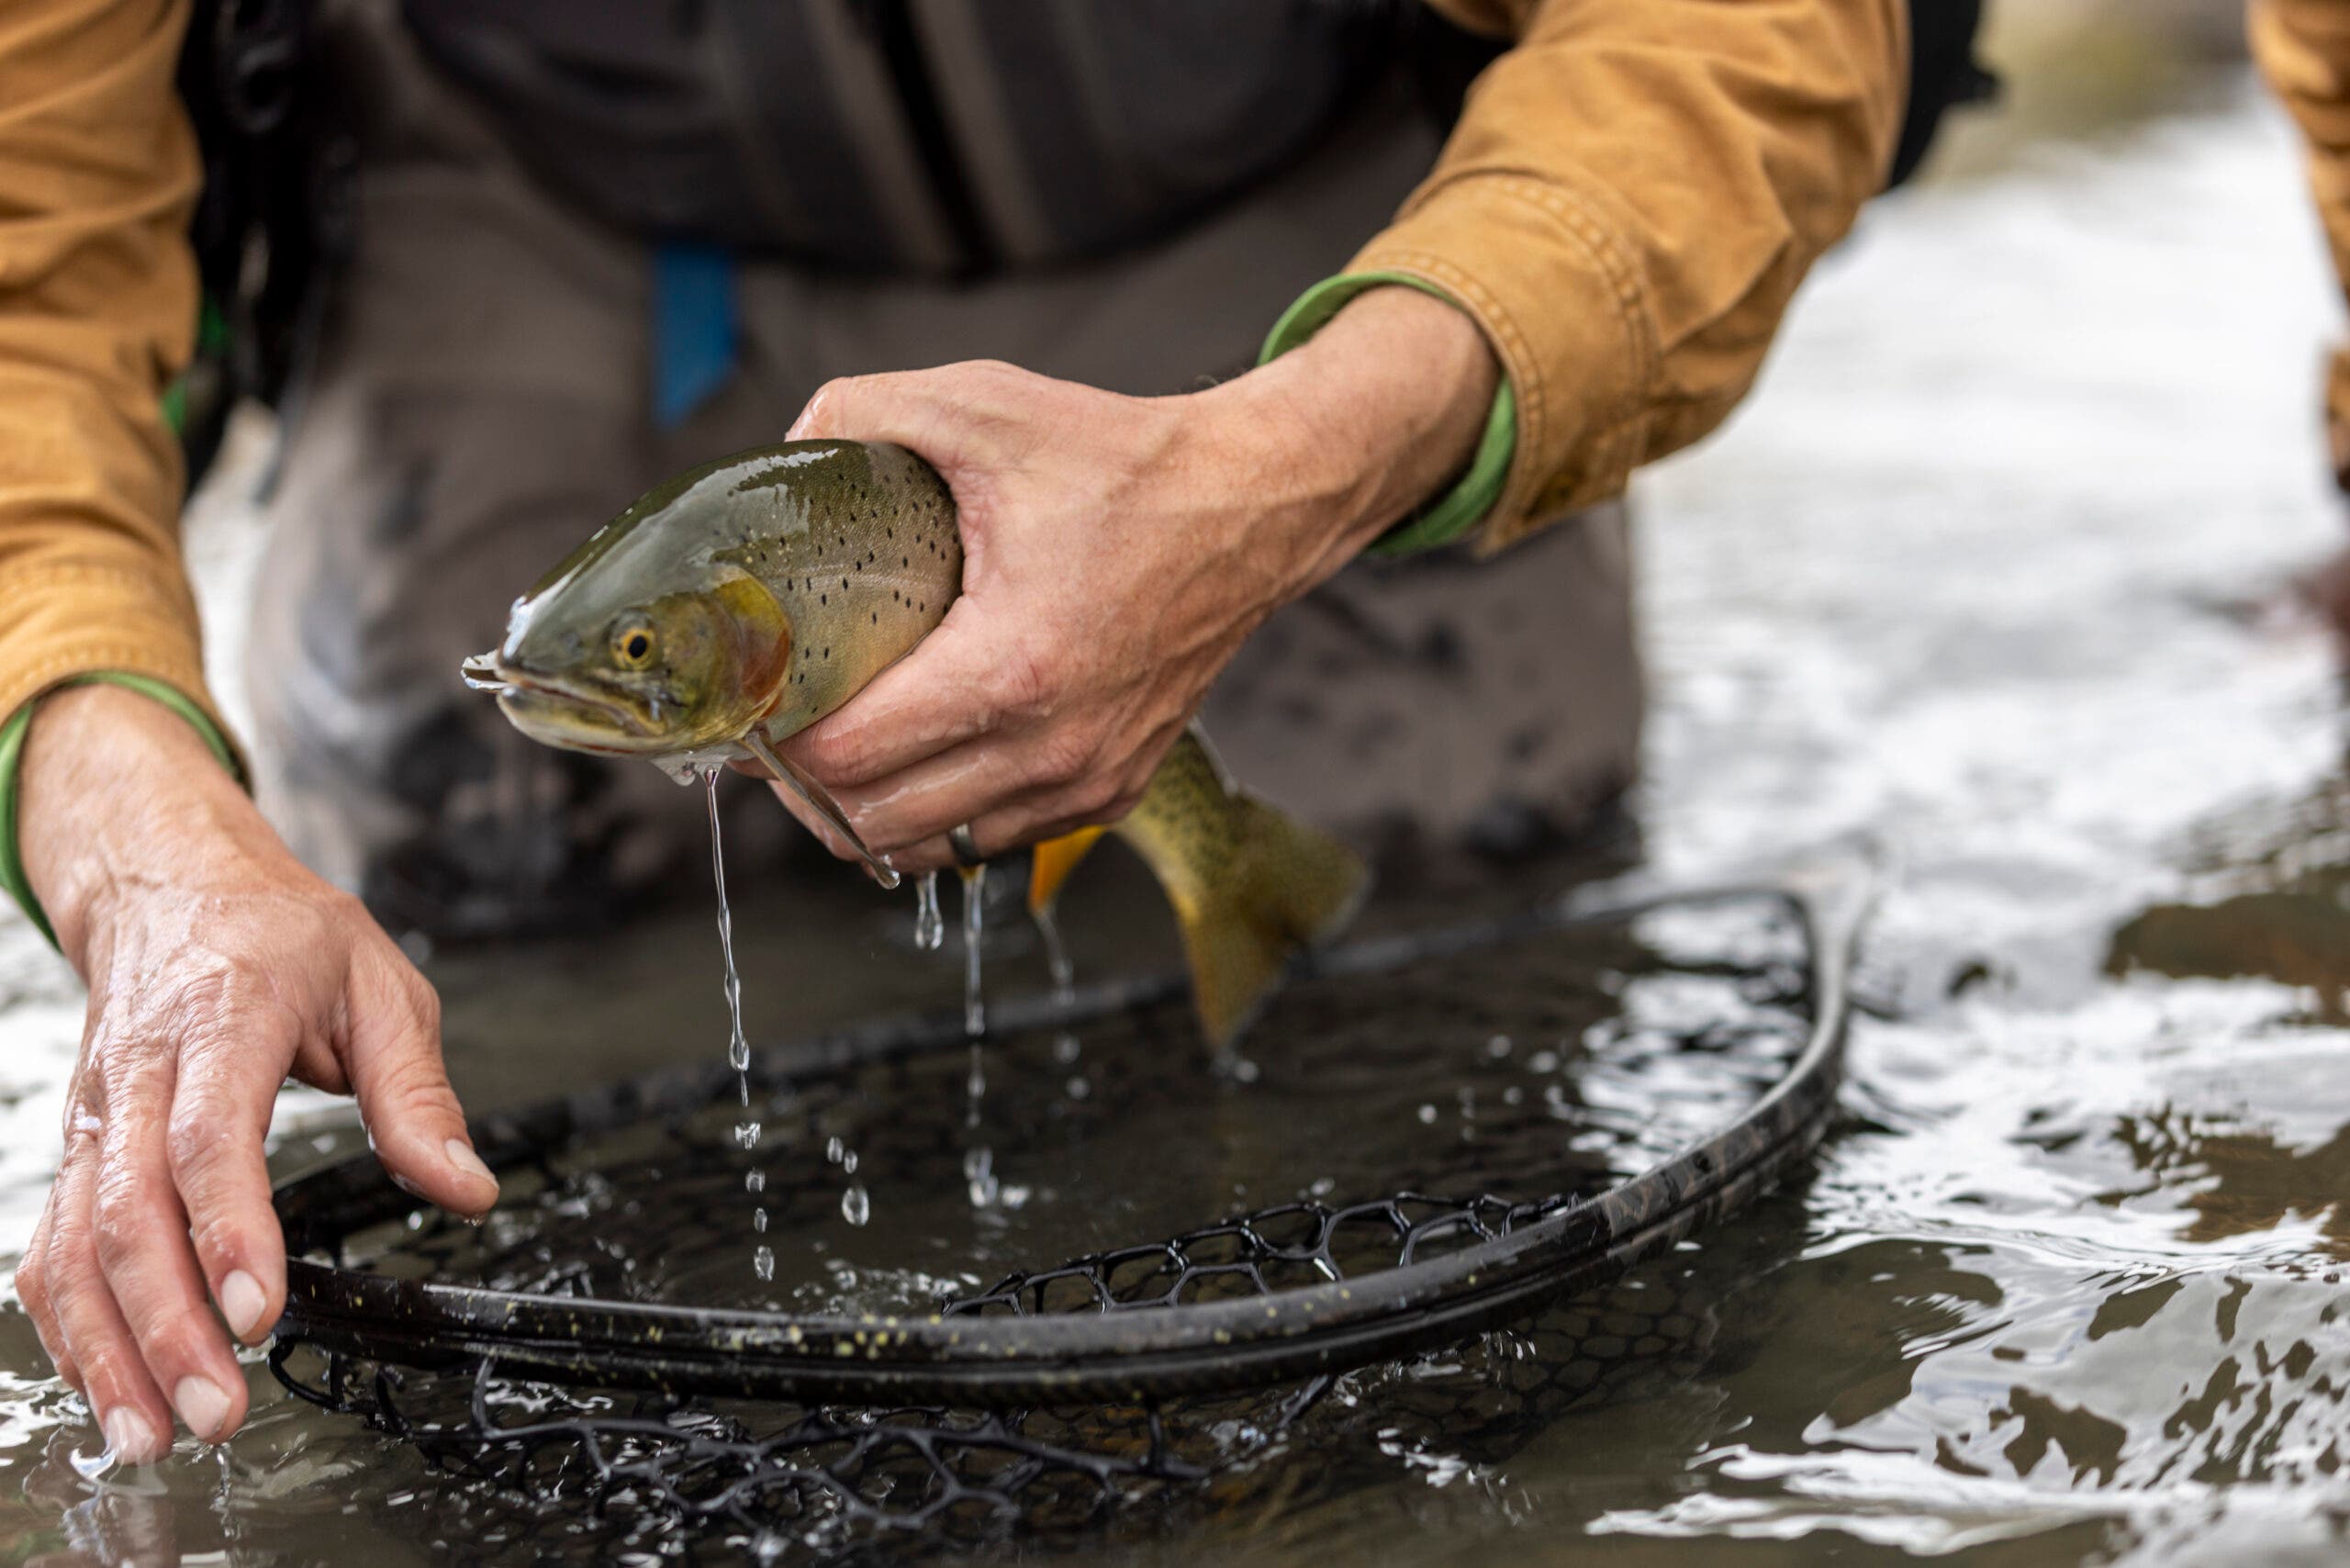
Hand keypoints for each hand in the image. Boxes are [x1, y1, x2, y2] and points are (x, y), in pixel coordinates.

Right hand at [11, 685, 496, 1460]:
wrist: (173, 883)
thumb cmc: (279, 933)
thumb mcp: (381, 985)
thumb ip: (418, 1094)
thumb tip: (466, 1185)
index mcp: (222, 1023)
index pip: (210, 1141)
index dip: (228, 1232)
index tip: (259, 1310)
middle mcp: (142, 1077)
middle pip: (132, 1214)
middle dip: (168, 1325)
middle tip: (215, 1407)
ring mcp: (98, 1118)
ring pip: (77, 1245)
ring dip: (107, 1348)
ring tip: (151, 1431)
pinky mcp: (79, 1151)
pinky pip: (54, 1248)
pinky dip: (69, 1326)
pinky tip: (105, 1387)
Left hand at [765, 285, 1498, 869]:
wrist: (1255, 508)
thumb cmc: (1127, 463)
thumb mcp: (986, 406)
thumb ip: (862, 412)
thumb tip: (782, 453)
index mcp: (1011, 665)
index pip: (844, 759)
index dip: (774, 737)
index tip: (756, 694)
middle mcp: (1051, 746)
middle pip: (871, 823)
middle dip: (805, 785)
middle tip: (780, 724)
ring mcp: (1086, 779)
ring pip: (928, 848)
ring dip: (867, 811)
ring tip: (837, 751)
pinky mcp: (1112, 791)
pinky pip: (991, 838)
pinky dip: (939, 813)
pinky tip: (917, 757)